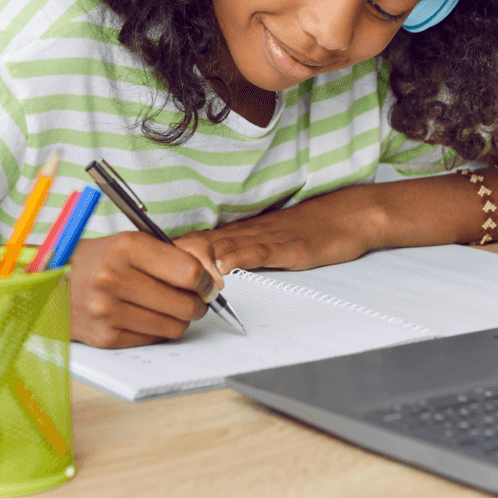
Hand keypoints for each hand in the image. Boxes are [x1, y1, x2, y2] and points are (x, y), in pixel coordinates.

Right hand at [65, 231, 220, 348]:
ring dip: (180, 319)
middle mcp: (113, 278)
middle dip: (197, 303)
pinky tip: (149, 318)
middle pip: (184, 304)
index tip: (207, 284)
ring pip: (173, 326)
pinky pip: (153, 340)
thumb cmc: (100, 260)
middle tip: (194, 300)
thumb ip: (175, 255)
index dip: (206, 281)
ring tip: (172, 309)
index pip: (189, 272)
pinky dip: (158, 331)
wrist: (50, 282)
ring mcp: (106, 310)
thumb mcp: (134, 243)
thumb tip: (214, 279)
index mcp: (126, 247)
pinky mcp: (104, 336)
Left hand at [174, 188, 383, 275]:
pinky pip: (260, 252)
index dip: (169, 257)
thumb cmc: (312, 229)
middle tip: (155, 282)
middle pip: (199, 243)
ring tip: (180, 280)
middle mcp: (247, 233)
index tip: (147, 272)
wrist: (350, 214)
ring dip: (199, 263)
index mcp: (241, 234)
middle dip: (176, 263)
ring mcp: (268, 238)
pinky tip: (225, 268)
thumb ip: (240, 253)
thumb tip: (208, 270)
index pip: (194, 241)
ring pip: (224, 246)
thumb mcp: (269, 242)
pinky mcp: (290, 247)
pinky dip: (239, 260)